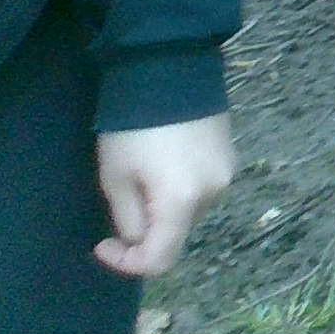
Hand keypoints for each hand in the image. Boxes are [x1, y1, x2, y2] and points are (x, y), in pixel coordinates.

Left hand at [95, 114, 234, 276]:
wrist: (172, 70)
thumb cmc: (134, 127)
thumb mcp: (116, 177)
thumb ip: (127, 219)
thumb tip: (137, 240)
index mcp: (182, 202)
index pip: (160, 259)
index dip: (127, 263)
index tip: (103, 243)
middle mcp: (213, 194)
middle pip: (176, 233)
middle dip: (147, 228)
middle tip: (123, 197)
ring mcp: (227, 174)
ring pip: (190, 211)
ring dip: (166, 207)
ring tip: (146, 173)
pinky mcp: (231, 158)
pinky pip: (203, 188)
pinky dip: (183, 188)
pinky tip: (167, 161)